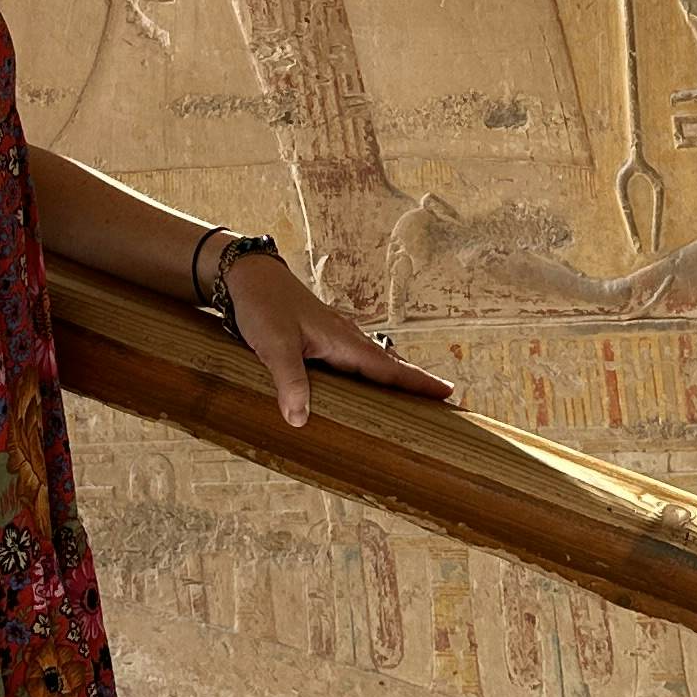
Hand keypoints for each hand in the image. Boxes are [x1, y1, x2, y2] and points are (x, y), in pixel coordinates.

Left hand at [223, 249, 454, 429]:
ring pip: (372, 362)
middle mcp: (345, 338)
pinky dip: (369, 374)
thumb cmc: (264, 305)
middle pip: (389, 365)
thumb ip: (290, 381)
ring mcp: (333, 337)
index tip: (448, 393)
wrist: (248, 277)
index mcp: (344, 340)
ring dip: (393, 378)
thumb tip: (301, 419)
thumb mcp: (275, 345)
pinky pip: (354, 361)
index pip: (388, 368)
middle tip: (443, 401)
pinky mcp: (319, 338)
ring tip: (412, 398)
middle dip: (415, 383)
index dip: (417, 382)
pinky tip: (363, 384)